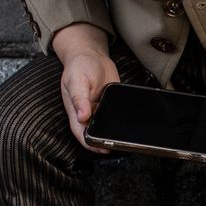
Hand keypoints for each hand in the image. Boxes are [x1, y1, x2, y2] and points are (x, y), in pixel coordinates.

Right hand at [53, 23, 118, 152]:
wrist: (91, 55)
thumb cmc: (79, 66)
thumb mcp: (77, 80)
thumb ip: (79, 98)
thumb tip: (81, 116)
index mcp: (76, 111)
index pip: (82, 133)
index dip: (91, 143)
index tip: (103, 149)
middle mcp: (88, 113)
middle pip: (96, 132)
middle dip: (105, 141)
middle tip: (119, 145)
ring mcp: (99, 110)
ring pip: (107, 126)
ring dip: (114, 133)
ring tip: (126, 138)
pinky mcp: (110, 104)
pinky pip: (115, 115)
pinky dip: (121, 120)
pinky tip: (129, 123)